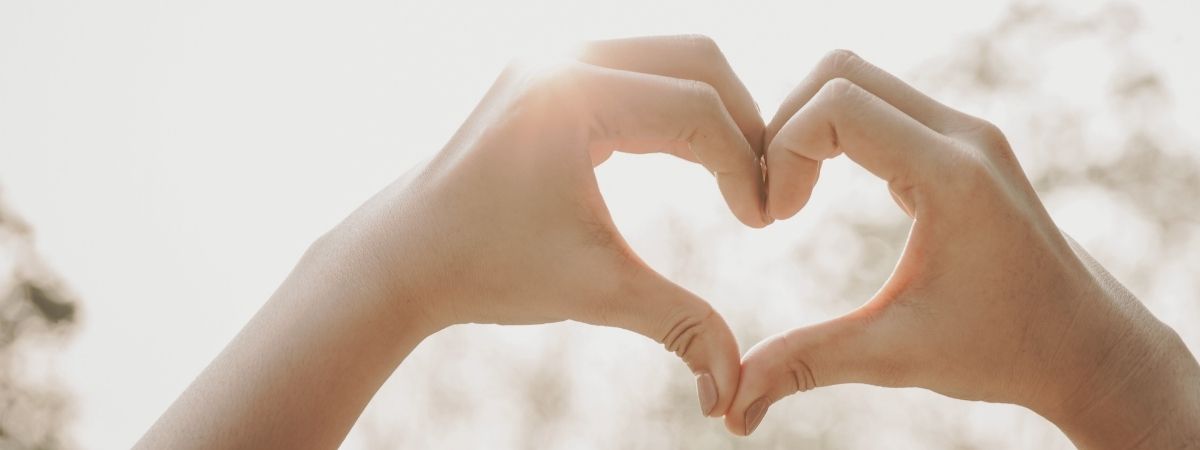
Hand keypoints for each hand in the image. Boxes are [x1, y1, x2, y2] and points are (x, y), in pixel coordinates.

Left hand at [138, 35, 772, 448]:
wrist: (406, 257)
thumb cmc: (490, 270)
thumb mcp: (595, 292)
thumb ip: (679, 327)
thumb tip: (734, 395)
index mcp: (570, 96)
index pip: (696, 110)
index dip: (745, 167)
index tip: (762, 224)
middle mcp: (561, 58)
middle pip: (696, 61)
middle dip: (743, 124)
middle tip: (761, 190)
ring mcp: (553, 56)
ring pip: (672, 58)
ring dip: (713, 113)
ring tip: (735, 179)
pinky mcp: (550, 71)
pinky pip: (639, 70)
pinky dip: (675, 110)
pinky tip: (692, 161)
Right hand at [725, 50, 1199, 447]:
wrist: (1085, 345)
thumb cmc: (1003, 350)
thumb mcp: (895, 356)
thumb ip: (806, 365)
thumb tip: (731, 408)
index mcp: (951, 175)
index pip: (836, 107)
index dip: (783, 152)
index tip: (775, 219)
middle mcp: (963, 136)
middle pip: (841, 72)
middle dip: (785, 127)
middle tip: (774, 199)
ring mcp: (964, 133)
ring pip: (858, 79)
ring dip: (807, 126)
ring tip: (791, 195)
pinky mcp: (959, 142)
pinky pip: (880, 103)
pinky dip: (836, 132)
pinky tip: (823, 192)